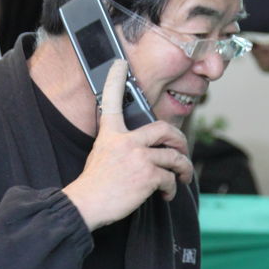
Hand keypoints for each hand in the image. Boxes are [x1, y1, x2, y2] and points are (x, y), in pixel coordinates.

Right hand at [62, 60, 193, 230]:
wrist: (86, 204)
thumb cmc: (93, 185)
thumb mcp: (101, 155)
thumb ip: (119, 146)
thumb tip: (142, 150)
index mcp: (111, 134)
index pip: (111, 101)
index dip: (115, 79)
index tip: (119, 64)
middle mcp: (126, 141)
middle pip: (164, 129)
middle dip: (180, 140)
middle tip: (181, 150)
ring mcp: (139, 157)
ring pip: (174, 158)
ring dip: (182, 170)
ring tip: (181, 178)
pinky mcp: (148, 175)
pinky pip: (169, 178)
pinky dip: (171, 189)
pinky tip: (165, 195)